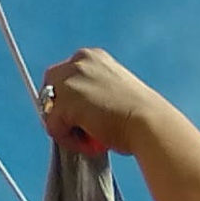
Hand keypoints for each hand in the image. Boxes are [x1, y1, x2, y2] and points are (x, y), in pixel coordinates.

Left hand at [40, 48, 162, 155]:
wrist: (150, 124)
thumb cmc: (141, 117)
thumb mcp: (114, 92)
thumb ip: (94, 93)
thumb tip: (78, 112)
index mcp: (92, 56)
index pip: (65, 75)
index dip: (71, 100)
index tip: (86, 118)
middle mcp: (79, 61)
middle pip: (49, 86)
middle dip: (60, 110)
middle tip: (81, 131)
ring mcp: (70, 80)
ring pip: (49, 108)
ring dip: (66, 127)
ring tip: (90, 139)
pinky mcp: (66, 102)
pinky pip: (53, 127)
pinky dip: (68, 140)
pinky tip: (91, 144)